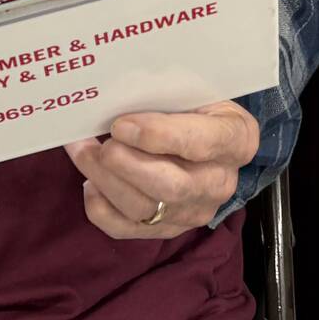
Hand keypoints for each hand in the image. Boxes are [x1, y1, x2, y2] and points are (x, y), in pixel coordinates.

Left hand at [64, 99, 260, 238]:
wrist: (206, 139)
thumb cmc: (194, 106)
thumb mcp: (194, 90)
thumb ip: (165, 94)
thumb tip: (114, 94)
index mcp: (236, 139)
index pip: (200, 143)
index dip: (158, 136)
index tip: (120, 125)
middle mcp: (220, 183)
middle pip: (172, 187)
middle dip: (126, 166)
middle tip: (99, 145)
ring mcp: (194, 211)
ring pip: (145, 209)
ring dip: (105, 181)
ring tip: (83, 152)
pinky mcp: (167, 230)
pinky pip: (127, 229)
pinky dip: (100, 207)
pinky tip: (91, 182)